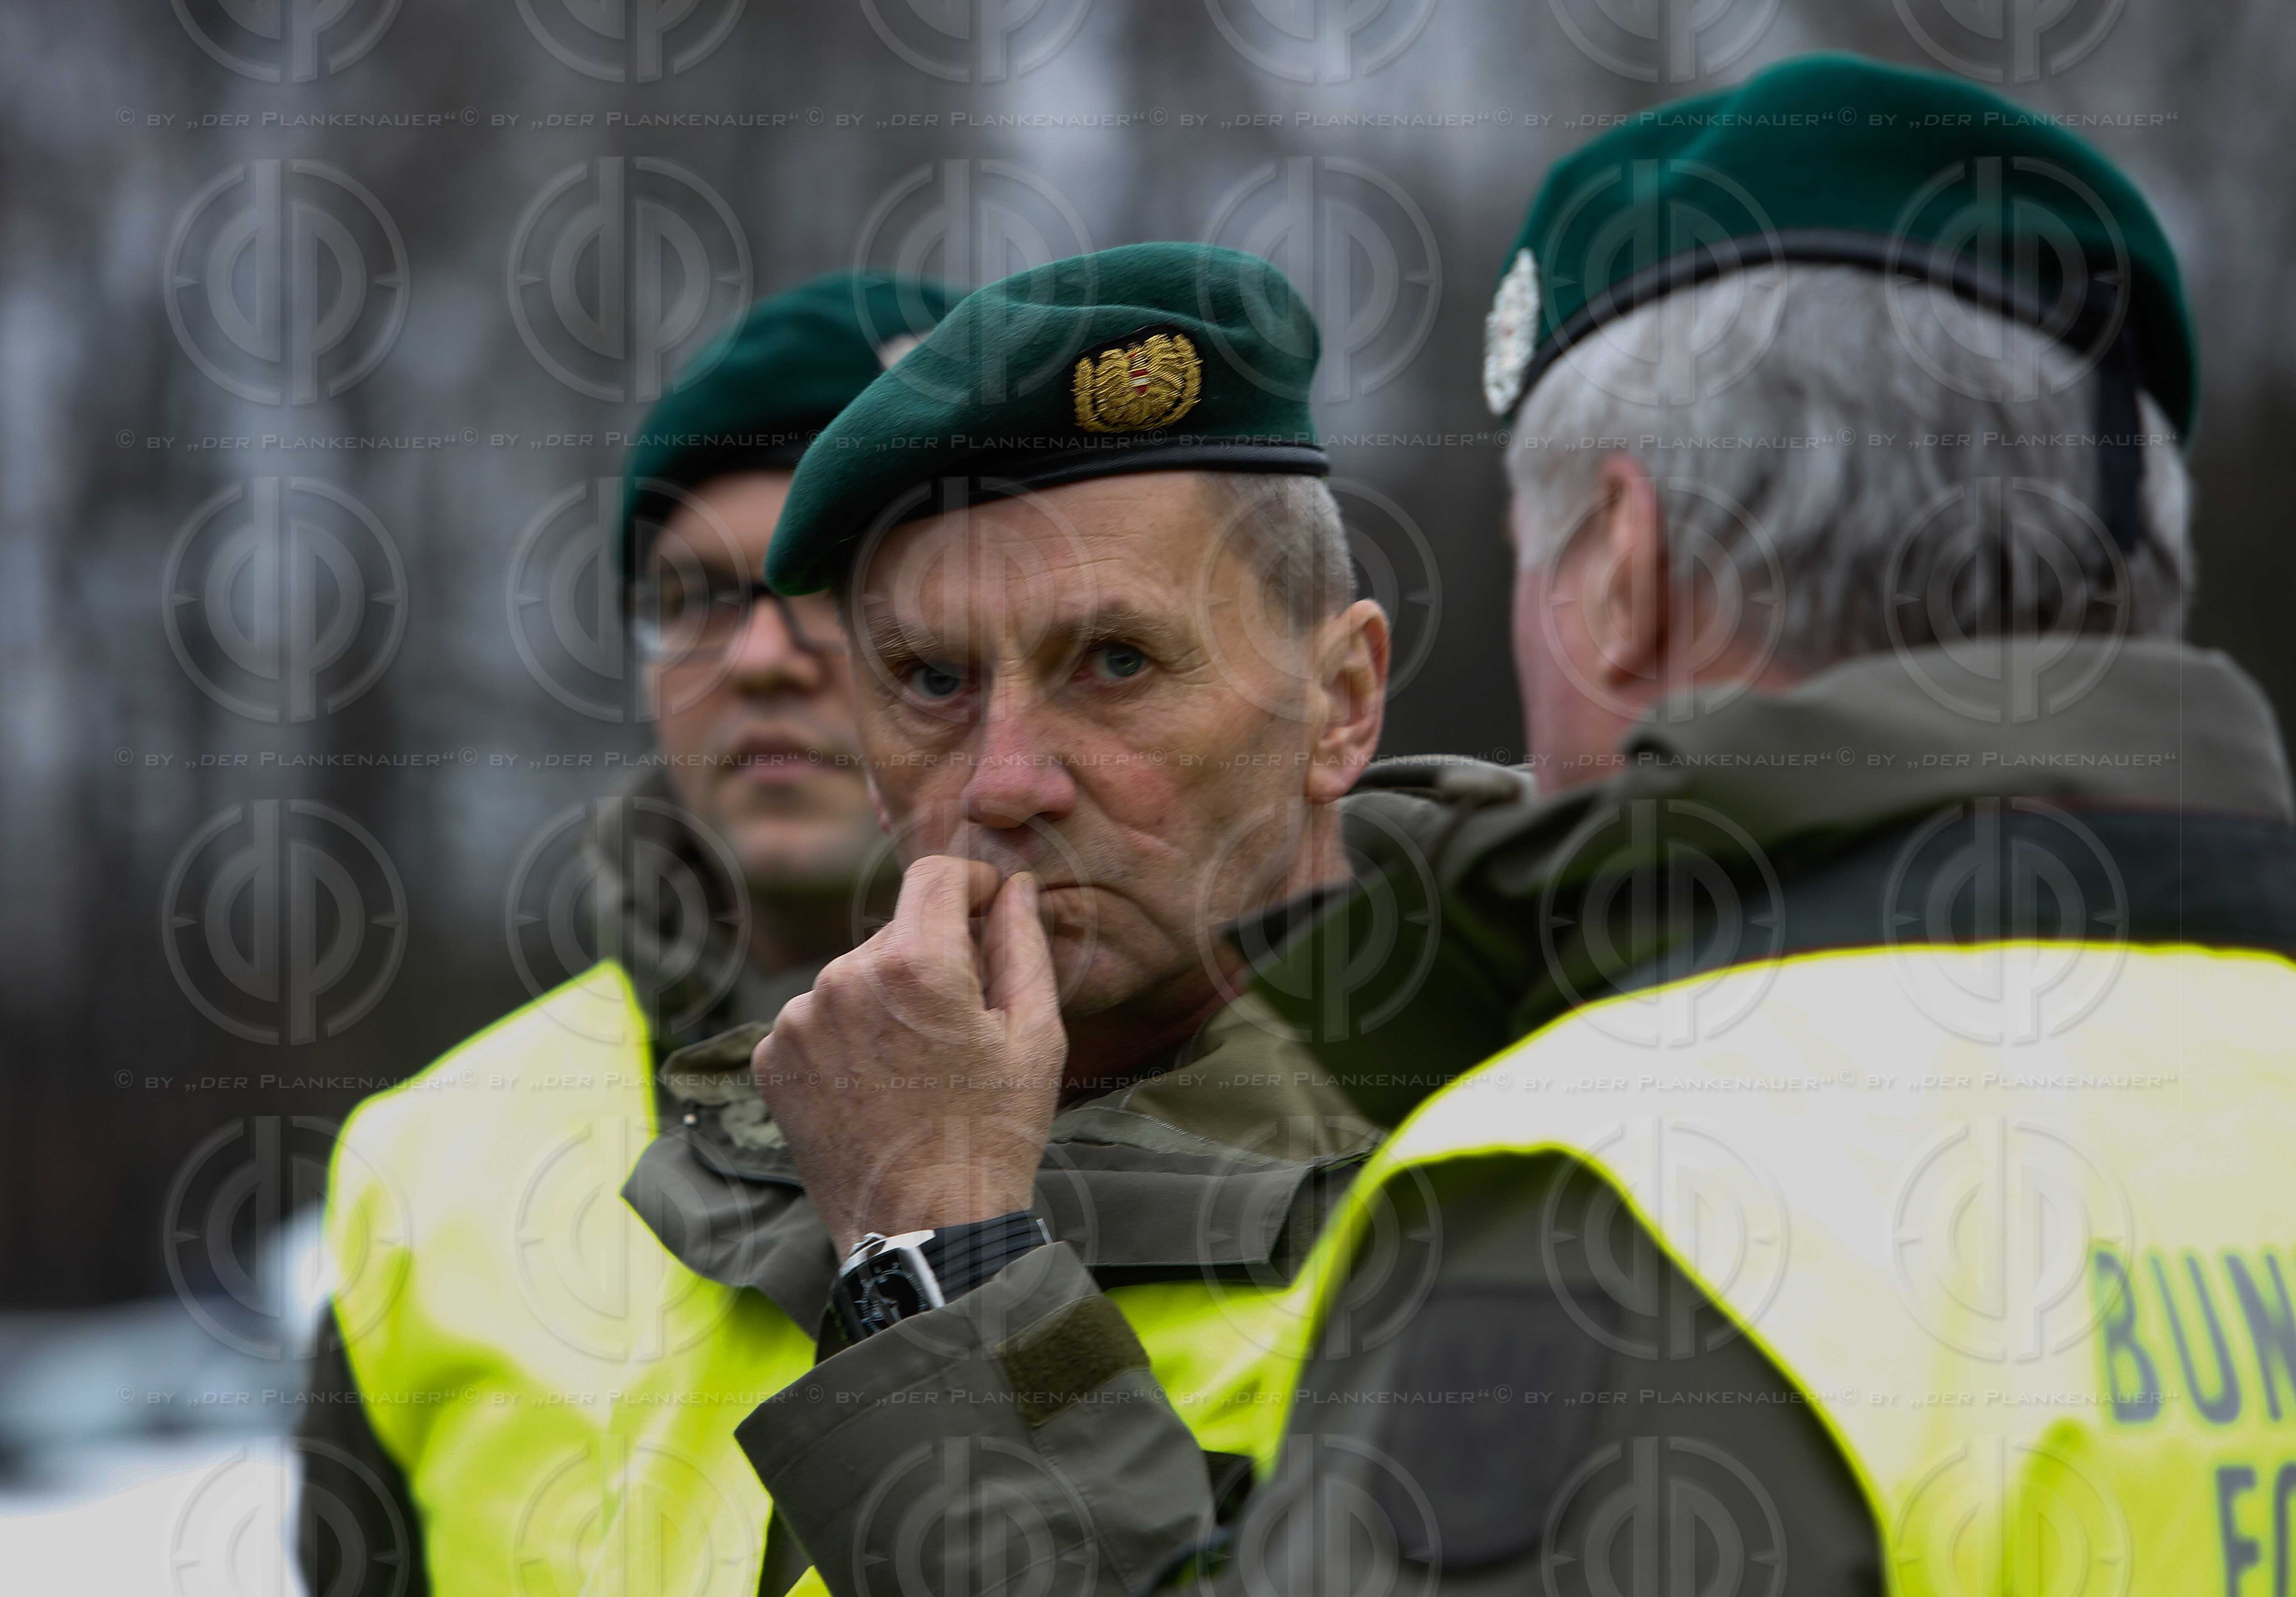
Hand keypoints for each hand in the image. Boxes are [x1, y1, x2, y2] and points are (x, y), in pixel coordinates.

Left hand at [752, 856, 1065, 1256]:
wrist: (924, 1231)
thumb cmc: (993, 1136)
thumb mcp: (1035, 1037)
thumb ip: (1023, 946)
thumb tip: (1014, 889)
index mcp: (915, 965)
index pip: (935, 877)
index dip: (971, 884)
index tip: (988, 910)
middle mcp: (843, 978)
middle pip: (898, 932)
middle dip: (933, 959)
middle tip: (961, 1027)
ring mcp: (799, 1020)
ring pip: (856, 976)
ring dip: (886, 1001)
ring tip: (916, 1068)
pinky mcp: (772, 1058)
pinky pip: (819, 1018)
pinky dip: (848, 1038)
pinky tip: (876, 1085)